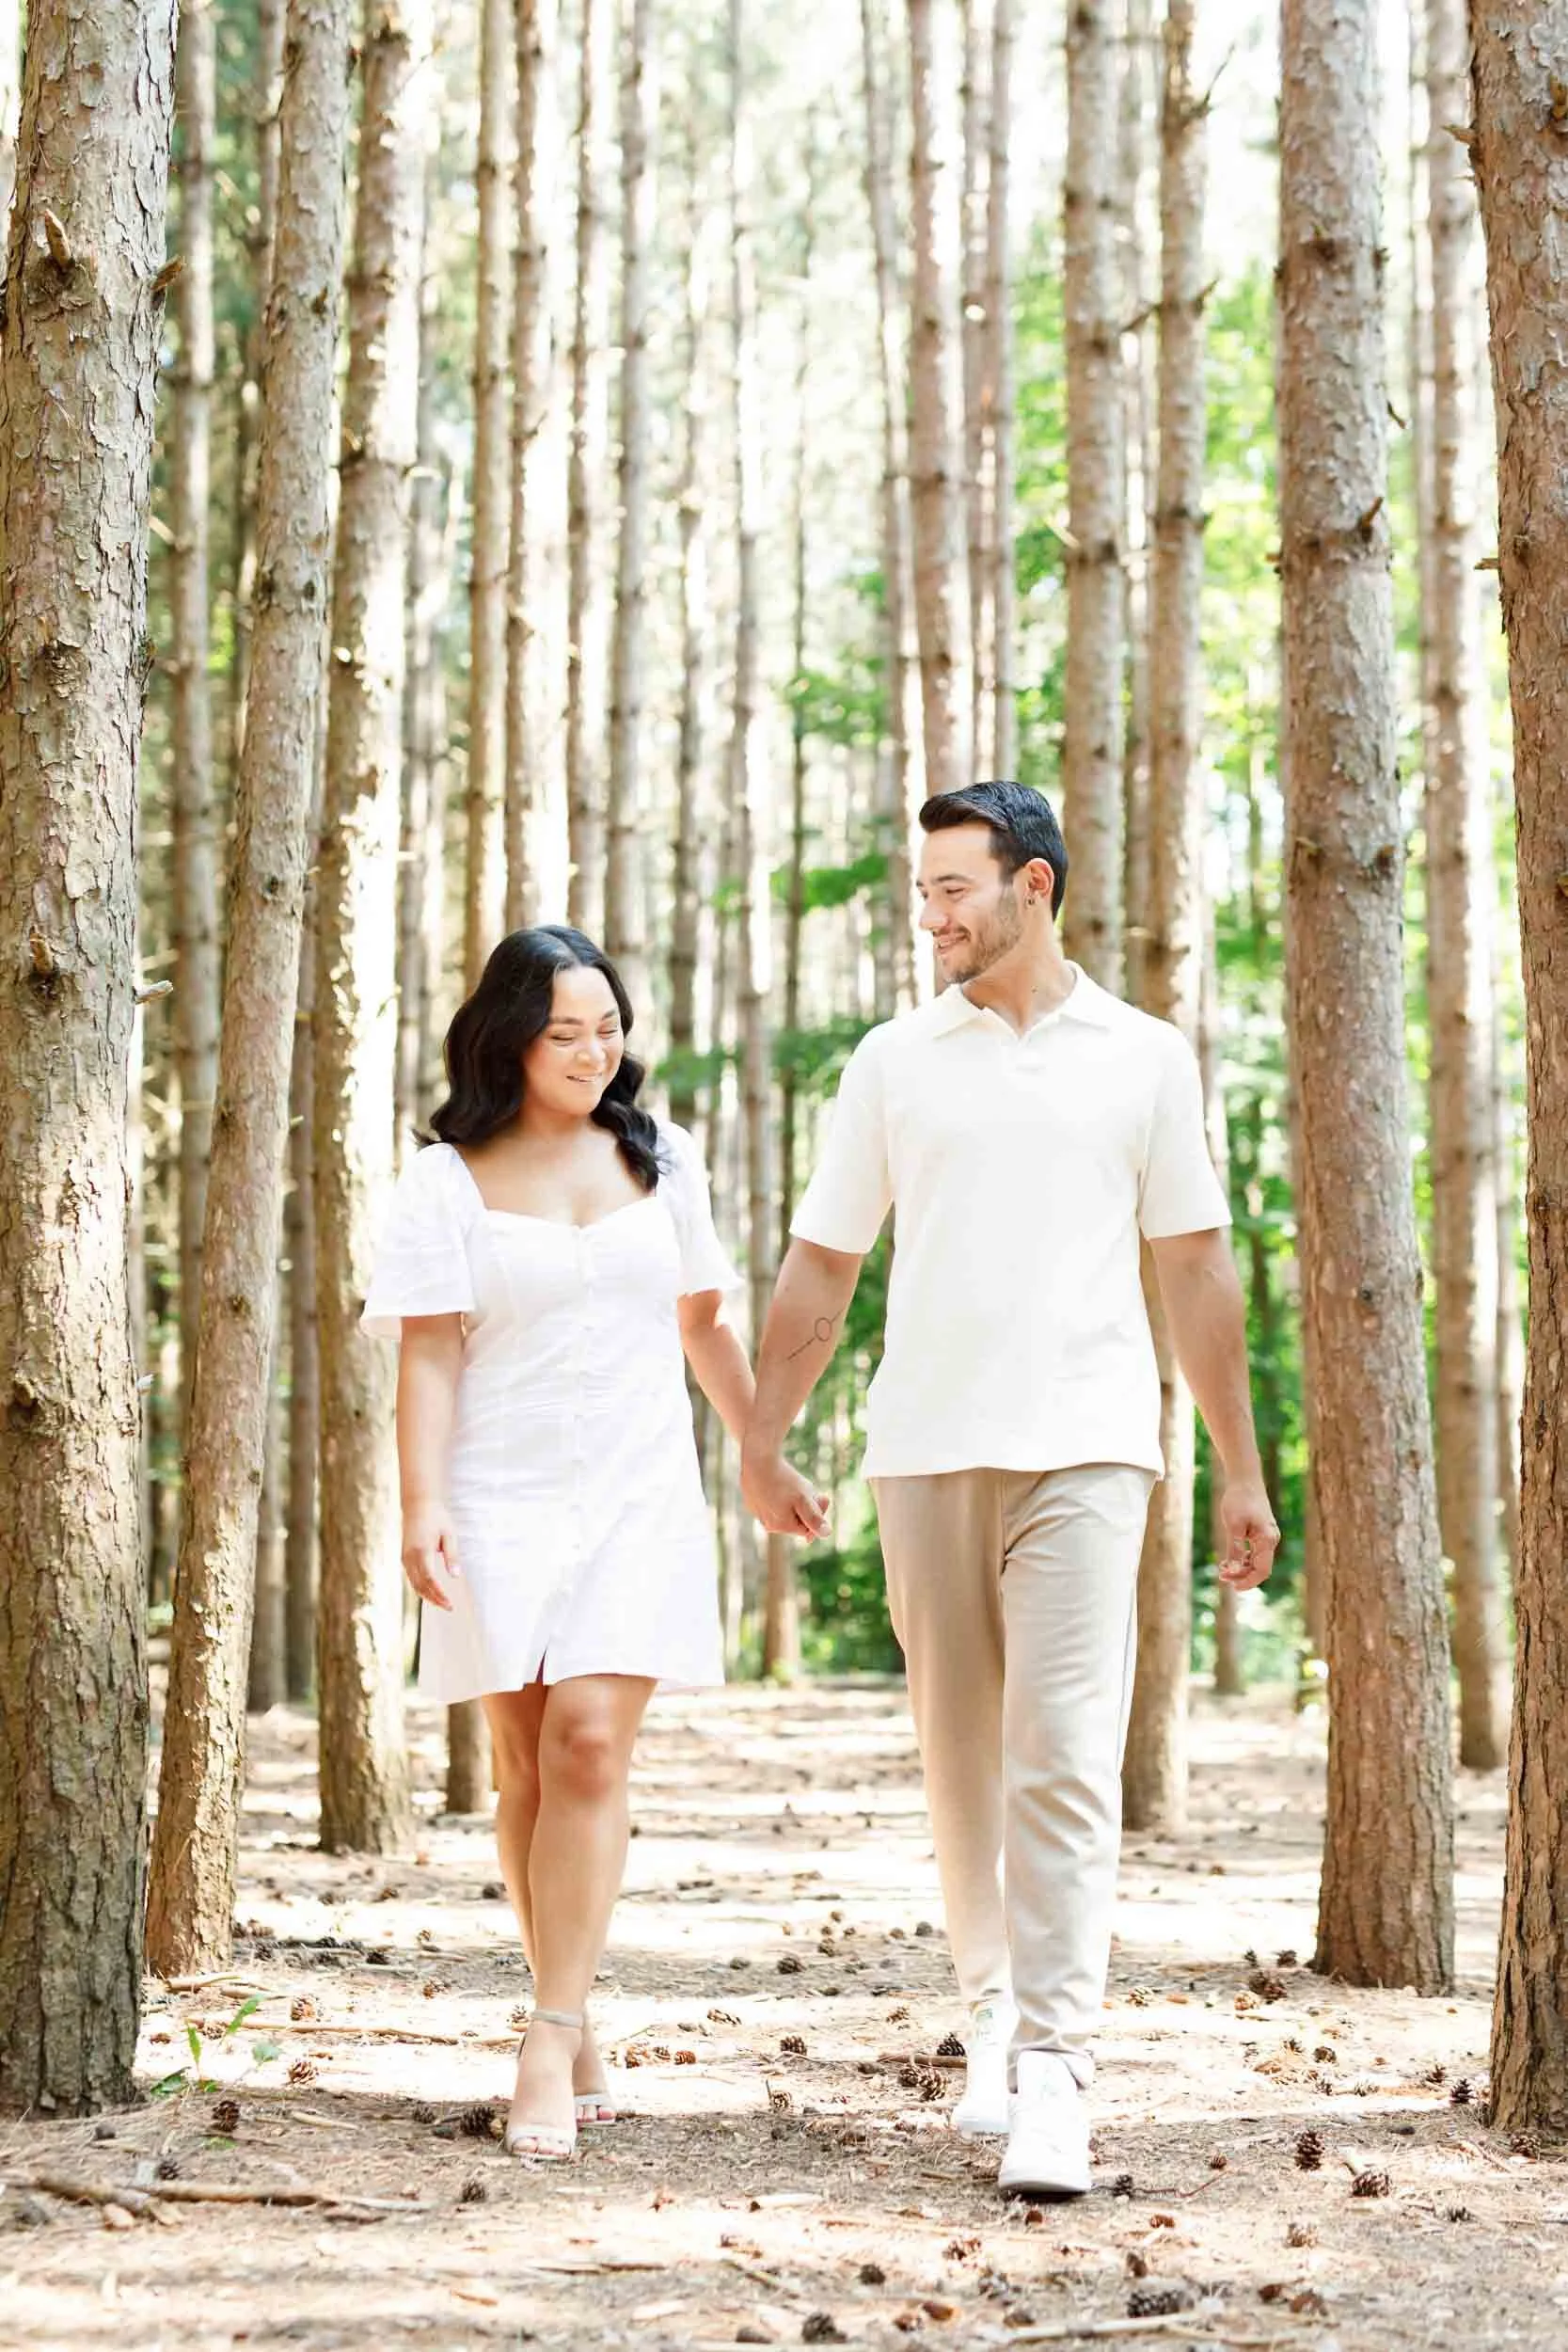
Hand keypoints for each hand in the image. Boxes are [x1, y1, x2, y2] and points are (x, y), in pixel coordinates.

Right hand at [401, 1503, 461, 1610]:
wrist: (417, 1503)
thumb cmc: (436, 1517)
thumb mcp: (449, 1534)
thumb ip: (452, 1555)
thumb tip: (455, 1576)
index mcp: (422, 1550)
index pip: (429, 1579)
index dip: (439, 1594)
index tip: (450, 1603)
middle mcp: (410, 1556)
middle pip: (420, 1586)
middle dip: (434, 1599)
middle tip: (449, 1607)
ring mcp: (405, 1557)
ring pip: (414, 1583)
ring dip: (427, 1596)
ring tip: (442, 1603)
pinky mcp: (404, 1556)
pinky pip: (411, 1577)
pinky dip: (421, 1587)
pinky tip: (431, 1592)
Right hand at [741, 1446, 830, 1540]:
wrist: (757, 1459)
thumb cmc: (783, 1480)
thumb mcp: (804, 1499)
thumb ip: (815, 1519)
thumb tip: (826, 1534)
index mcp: (781, 1527)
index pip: (808, 1528)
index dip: (818, 1513)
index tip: (822, 1495)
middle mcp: (767, 1524)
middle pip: (795, 1520)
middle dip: (805, 1507)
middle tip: (809, 1488)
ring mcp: (757, 1514)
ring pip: (783, 1511)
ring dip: (792, 1501)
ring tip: (791, 1483)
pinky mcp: (751, 1502)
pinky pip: (770, 1503)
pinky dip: (778, 1495)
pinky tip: (778, 1481)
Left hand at [1217, 1477, 1278, 1591]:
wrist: (1245, 1478)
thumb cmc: (1238, 1499)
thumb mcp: (1233, 1526)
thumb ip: (1234, 1549)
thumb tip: (1232, 1571)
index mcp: (1267, 1539)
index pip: (1262, 1570)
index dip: (1248, 1582)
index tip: (1232, 1587)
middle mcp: (1271, 1540)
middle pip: (1260, 1568)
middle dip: (1242, 1576)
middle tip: (1221, 1576)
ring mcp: (1267, 1536)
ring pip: (1256, 1561)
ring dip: (1241, 1568)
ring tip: (1222, 1569)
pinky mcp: (1261, 1532)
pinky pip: (1254, 1552)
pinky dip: (1242, 1559)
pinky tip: (1228, 1560)